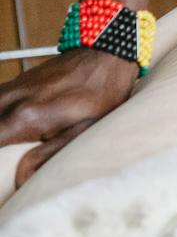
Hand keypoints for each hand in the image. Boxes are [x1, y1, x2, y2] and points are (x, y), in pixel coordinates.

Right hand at [0, 50, 138, 188]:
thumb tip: (20, 180)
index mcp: (25, 117)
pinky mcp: (16, 82)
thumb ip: (46, 157)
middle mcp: (10, 101)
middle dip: (0, 145)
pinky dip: (1, 117)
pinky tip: (15, 127)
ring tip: (15, 144)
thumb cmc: (100, 95)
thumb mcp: (81, 132)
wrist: (106, 55)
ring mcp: (11, 88)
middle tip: (12, 156)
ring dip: (1, 130)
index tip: (5, 169)